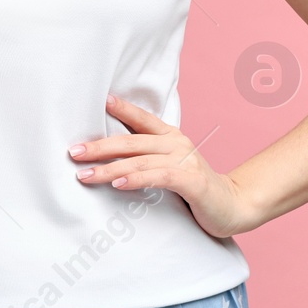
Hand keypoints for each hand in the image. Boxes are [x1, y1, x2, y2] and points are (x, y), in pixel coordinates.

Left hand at [70, 94, 260, 237]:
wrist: (234, 206)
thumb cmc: (195, 188)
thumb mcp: (171, 166)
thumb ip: (147, 158)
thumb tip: (109, 157)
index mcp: (171, 136)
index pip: (142, 119)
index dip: (122, 109)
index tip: (100, 102)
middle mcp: (177, 144)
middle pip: (131, 141)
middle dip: (99, 146)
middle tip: (73, 152)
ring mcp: (185, 161)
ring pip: (139, 161)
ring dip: (108, 168)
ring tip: (84, 174)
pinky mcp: (192, 182)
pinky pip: (158, 177)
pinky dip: (135, 179)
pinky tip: (117, 183)